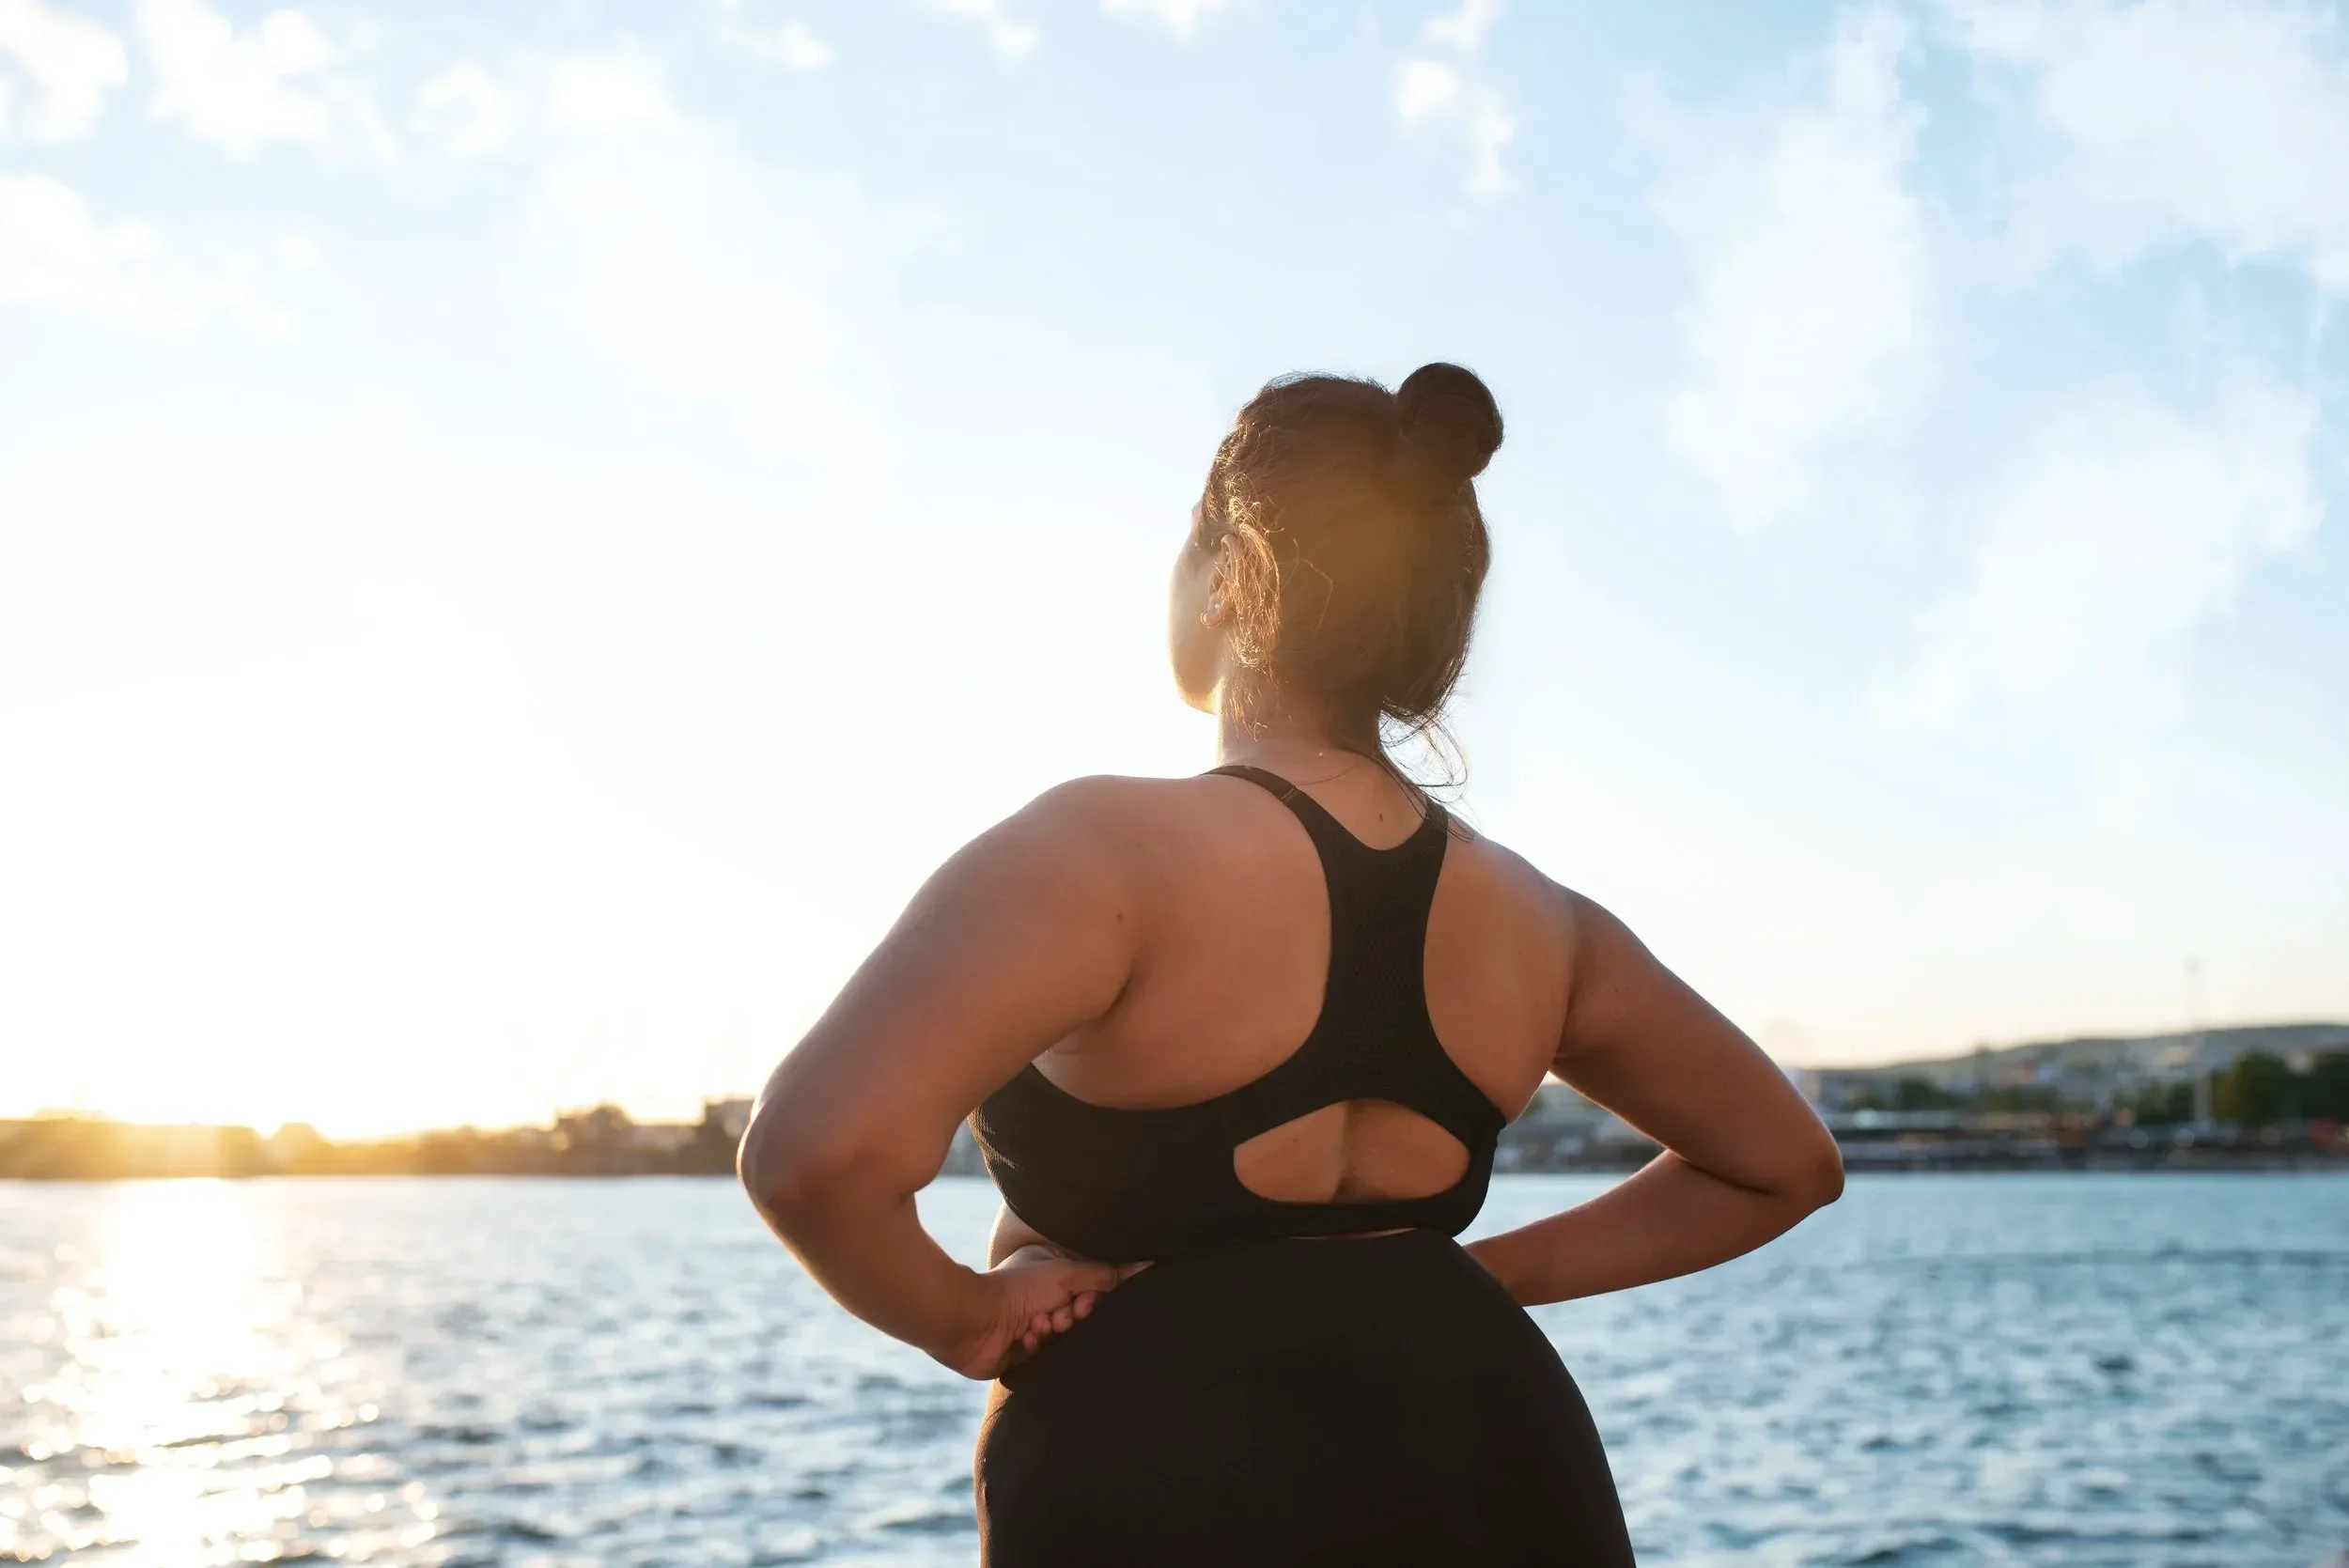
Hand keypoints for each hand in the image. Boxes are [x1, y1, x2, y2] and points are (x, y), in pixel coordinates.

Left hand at [940, 1243, 1138, 1379]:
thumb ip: (1106, 1274)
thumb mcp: (1068, 1274)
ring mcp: (1031, 1328)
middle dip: (1072, 1318)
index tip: (1086, 1303)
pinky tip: (1023, 1339)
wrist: (976, 1319)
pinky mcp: (1022, 1355)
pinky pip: (1044, 1357)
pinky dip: (1035, 1347)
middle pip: (1079, 1317)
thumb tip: (1146, 1262)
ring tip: (1038, 1326)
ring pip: (1062, 1339)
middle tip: (1062, 1317)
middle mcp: (1042, 1301)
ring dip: (1052, 1332)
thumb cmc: (1019, 1288)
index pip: (1090, 1294)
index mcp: (1052, 1278)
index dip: (1092, 1301)